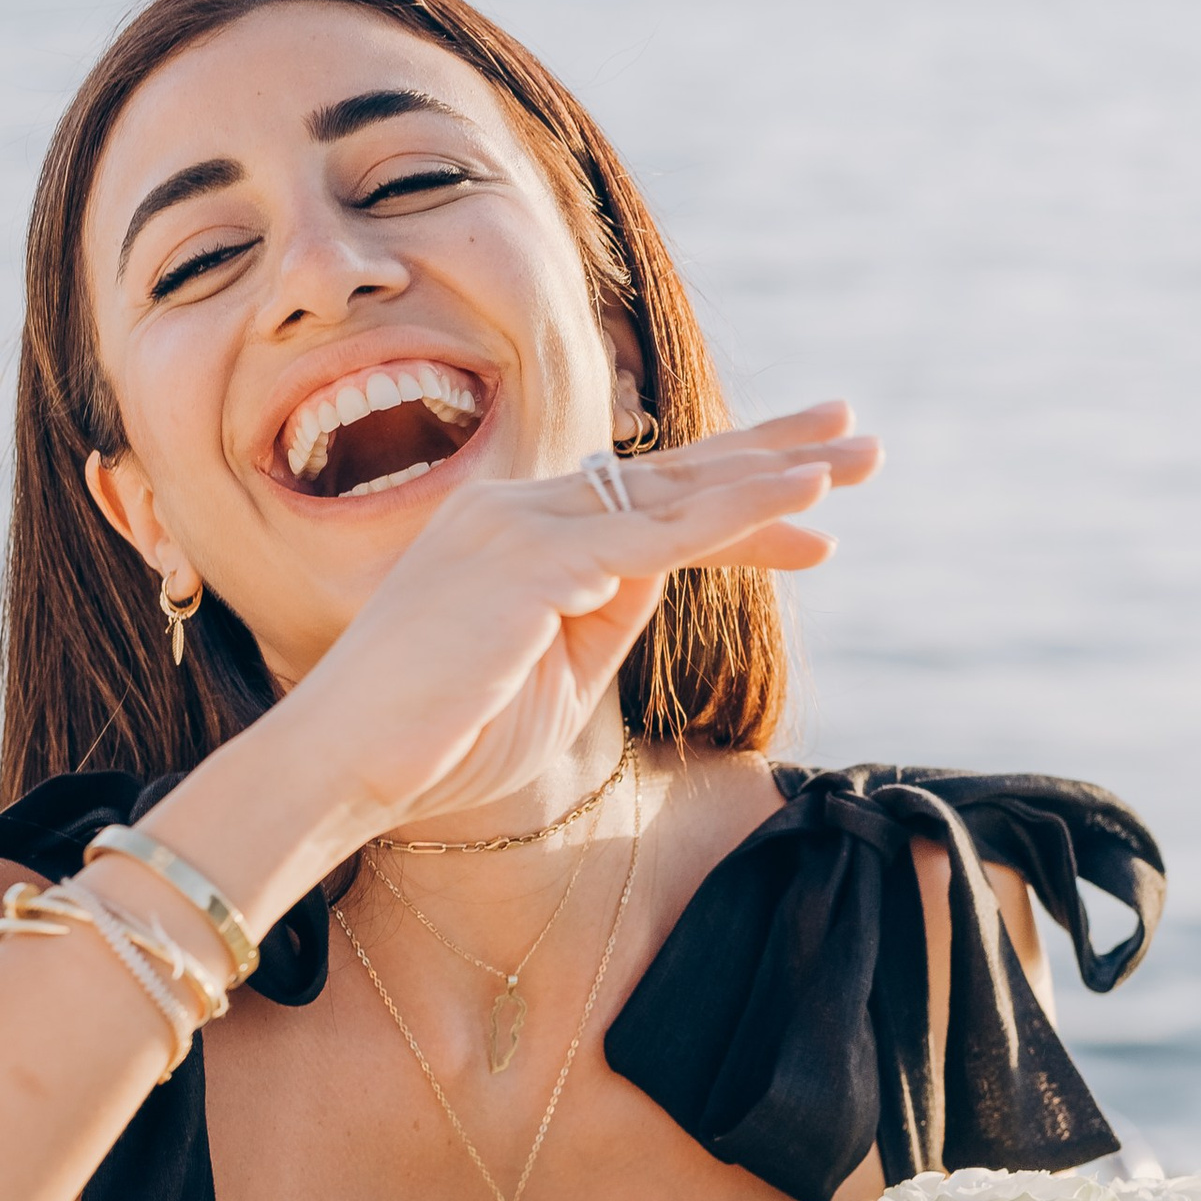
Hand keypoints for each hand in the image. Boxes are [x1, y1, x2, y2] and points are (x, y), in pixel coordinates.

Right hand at [263, 405, 880, 852]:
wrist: (342, 766)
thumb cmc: (436, 741)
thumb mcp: (550, 677)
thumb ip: (603, 617)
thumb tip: (658, 577)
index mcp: (515, 534)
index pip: (642, 503)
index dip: (733, 500)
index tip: (813, 506)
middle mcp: (518, 510)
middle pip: (670, 473)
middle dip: (771, 454)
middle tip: (856, 433)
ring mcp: (522, 528)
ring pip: (675, 493)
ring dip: (777, 475)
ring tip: (858, 457)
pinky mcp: (533, 563)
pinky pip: (658, 535)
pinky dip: (735, 515)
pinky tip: (803, 501)